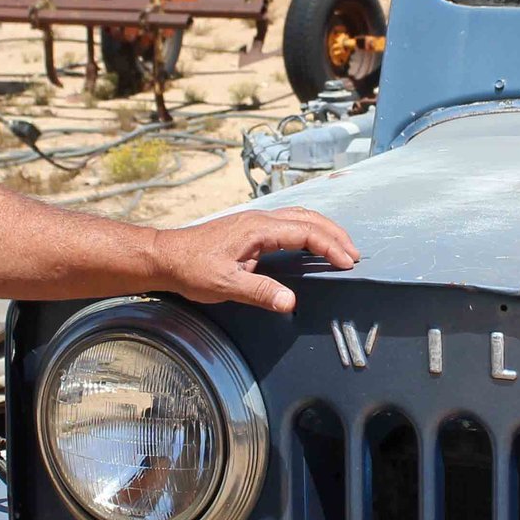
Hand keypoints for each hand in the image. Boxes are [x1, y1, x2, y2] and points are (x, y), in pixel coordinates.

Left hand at [150, 208, 359, 312]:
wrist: (165, 256)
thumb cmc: (191, 268)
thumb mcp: (225, 284)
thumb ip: (260, 291)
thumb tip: (290, 302)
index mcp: (258, 229)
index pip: (305, 232)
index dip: (330, 247)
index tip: (347, 263)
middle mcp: (260, 219)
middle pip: (308, 218)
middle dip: (334, 234)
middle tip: (354, 254)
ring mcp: (254, 222)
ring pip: (299, 217)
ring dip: (323, 230)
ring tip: (341, 248)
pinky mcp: (249, 229)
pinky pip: (287, 223)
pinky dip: (307, 231)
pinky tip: (311, 245)